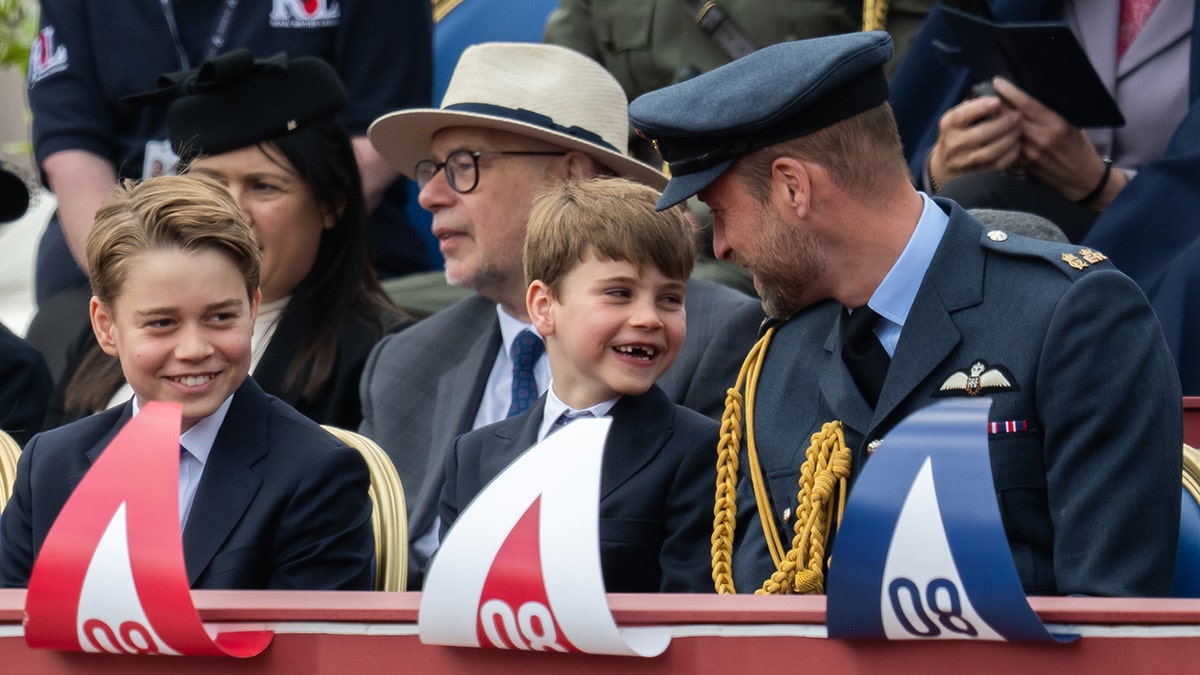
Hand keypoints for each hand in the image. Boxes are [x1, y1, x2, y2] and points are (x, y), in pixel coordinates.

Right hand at [928, 92, 1021, 187]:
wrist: (944, 163)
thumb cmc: (956, 132)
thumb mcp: (957, 117)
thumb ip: (973, 107)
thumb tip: (998, 93)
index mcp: (949, 124)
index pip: (963, 115)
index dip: (981, 108)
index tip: (998, 101)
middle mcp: (953, 142)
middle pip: (980, 134)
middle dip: (1003, 124)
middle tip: (1018, 116)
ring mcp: (963, 160)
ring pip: (989, 151)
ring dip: (1008, 140)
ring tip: (1019, 130)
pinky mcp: (974, 172)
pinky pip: (995, 165)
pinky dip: (1009, 156)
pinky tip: (1017, 146)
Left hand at [991, 77, 1122, 205]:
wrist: (1081, 178)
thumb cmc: (1078, 146)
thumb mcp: (1071, 123)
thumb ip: (1050, 112)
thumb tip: (1028, 96)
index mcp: (1055, 123)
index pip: (1026, 103)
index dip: (1009, 91)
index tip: (997, 82)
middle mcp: (1040, 137)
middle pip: (1009, 117)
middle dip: (995, 104)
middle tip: (985, 95)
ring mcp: (1029, 152)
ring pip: (1003, 132)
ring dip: (993, 121)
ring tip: (985, 111)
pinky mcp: (1022, 164)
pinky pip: (1006, 147)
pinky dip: (998, 138)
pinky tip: (991, 132)